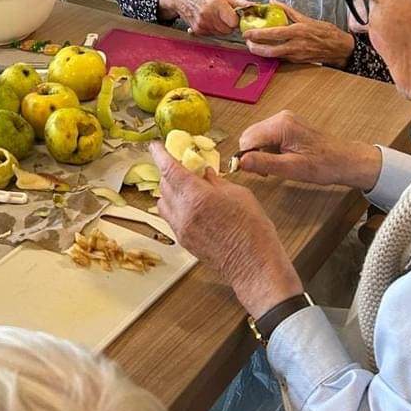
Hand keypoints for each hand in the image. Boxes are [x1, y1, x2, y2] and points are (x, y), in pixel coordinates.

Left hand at [151, 142, 303, 317]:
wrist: (254, 264)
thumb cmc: (252, 231)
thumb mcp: (238, 194)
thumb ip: (216, 181)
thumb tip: (206, 173)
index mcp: (196, 197)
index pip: (169, 169)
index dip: (160, 154)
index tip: (156, 146)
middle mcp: (183, 213)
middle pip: (164, 184)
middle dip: (170, 171)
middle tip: (182, 165)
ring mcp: (182, 229)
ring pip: (163, 202)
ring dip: (170, 190)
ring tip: (187, 186)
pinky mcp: (184, 241)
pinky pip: (170, 218)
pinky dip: (174, 206)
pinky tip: (190, 204)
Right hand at [158, 0, 248, 36]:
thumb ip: (239, 3)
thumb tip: (254, 6)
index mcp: (216, 4)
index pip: (234, 22)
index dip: (236, 20)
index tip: (236, 16)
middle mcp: (208, 15)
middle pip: (228, 30)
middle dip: (229, 24)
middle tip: (224, 15)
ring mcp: (201, 25)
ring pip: (221, 33)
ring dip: (221, 27)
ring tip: (215, 16)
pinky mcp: (197, 31)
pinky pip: (212, 34)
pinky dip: (213, 29)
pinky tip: (208, 20)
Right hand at [237, 110, 382, 188]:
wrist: (345, 160)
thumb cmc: (323, 165)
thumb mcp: (292, 169)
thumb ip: (264, 163)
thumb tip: (239, 161)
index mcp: (281, 125)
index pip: (247, 139)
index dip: (245, 157)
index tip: (256, 172)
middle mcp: (280, 117)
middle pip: (250, 135)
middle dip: (252, 154)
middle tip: (266, 172)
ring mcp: (284, 119)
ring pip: (257, 136)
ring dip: (259, 153)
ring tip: (276, 166)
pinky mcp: (288, 124)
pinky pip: (267, 136)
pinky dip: (267, 149)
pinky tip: (280, 159)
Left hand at [243, 2, 355, 65]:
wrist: (340, 49)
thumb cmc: (326, 32)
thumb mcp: (307, 18)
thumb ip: (287, 10)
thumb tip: (272, 1)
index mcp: (298, 32)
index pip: (273, 34)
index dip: (258, 34)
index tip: (247, 32)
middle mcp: (296, 46)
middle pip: (270, 51)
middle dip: (255, 48)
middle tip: (246, 42)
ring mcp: (296, 56)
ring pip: (274, 56)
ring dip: (261, 52)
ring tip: (253, 45)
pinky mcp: (298, 62)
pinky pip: (281, 58)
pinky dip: (272, 54)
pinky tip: (266, 49)